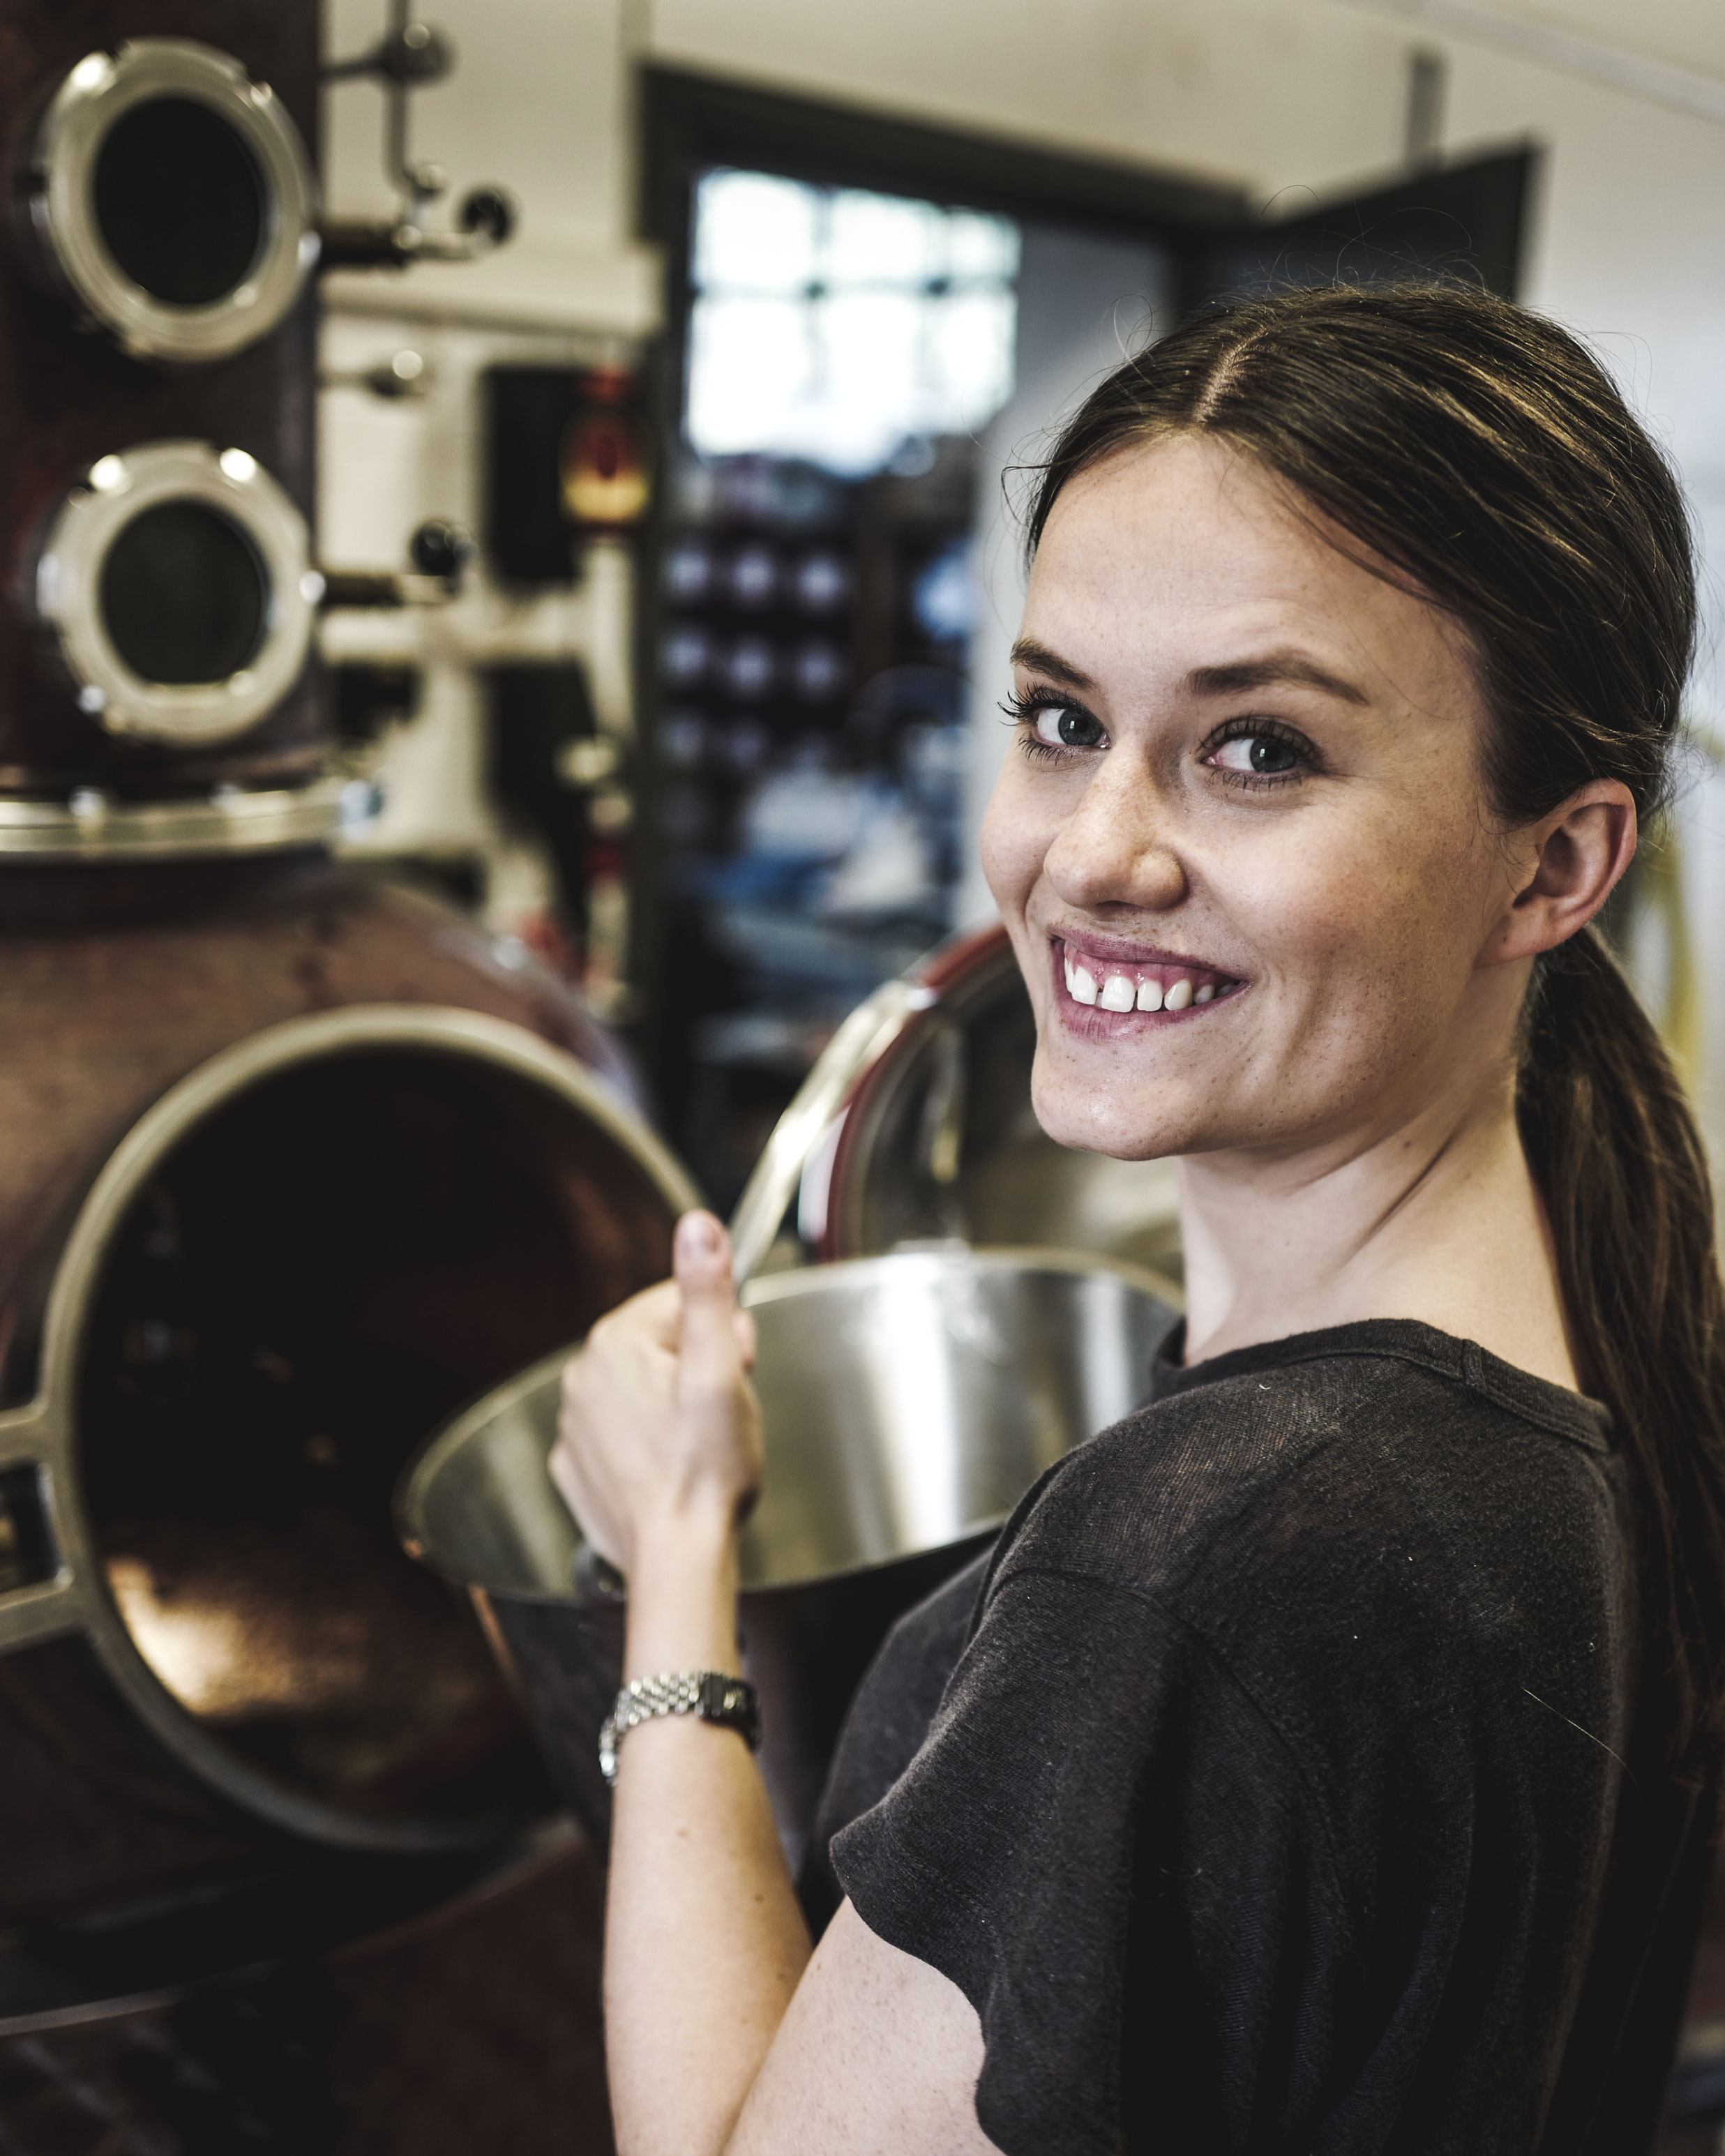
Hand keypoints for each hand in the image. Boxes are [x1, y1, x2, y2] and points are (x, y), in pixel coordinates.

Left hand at [550, 1211, 762, 1577]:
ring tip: (700, 1445)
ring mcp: (573, 1422)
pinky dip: (645, 1442)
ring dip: (672, 1404)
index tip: (737, 1369)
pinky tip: (671, 1466)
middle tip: (723, 1413)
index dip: (722, 1334)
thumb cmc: (706, 1470)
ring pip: (640, 1387)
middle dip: (699, 1367)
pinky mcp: (575, 1464)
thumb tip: (698, 1227)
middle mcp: (583, 1375)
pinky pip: (618, 1431)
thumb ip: (707, 1292)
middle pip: (660, 1343)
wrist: (676, 1557)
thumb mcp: (720, 1371)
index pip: (680, 1302)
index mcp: (616, 1342)